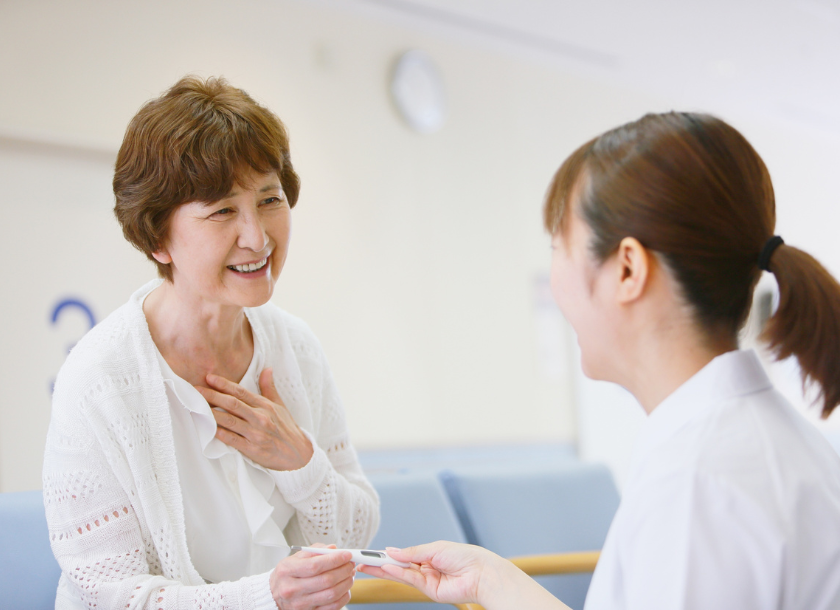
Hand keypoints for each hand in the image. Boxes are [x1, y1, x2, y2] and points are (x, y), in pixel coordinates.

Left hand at [195, 368, 313, 470]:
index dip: (224, 384)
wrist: (298, 455)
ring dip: (211, 413)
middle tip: (195, 390)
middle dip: (212, 396)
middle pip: (232, 404)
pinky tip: (207, 428)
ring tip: (196, 407)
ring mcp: (256, 433)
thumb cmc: (287, 429)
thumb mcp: (280, 406)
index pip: (241, 391)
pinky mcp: (252, 449)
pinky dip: (218, 433)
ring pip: (229, 420)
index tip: (209, 378)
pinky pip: (231, 439)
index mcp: (265, 405)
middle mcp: (260, 417)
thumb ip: (269, 388)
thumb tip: (266, 369)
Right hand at [271, 544, 354, 609]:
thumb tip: (333, 549)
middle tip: (350, 564)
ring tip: (350, 574)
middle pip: (326, 580)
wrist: (274, 594)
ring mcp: (300, 604)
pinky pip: (332, 607)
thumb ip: (315, 551)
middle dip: (344, 570)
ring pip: (331, 594)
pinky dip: (343, 597)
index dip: (335, 560)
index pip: (315, 565)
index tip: (346, 555)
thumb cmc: (288, 574)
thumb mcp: (295, 558)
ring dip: (346, 583)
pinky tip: (345, 588)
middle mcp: (292, 589)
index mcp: (288, 571)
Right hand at [356, 541, 495, 604]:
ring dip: (382, 570)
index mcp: (429, 554)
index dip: (387, 554)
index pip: (403, 554)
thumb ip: (411, 552)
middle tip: (360, 560)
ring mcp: (426, 580)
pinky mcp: (429, 590)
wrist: (481, 573)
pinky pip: (409, 580)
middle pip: (398, 565)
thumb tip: (391, 551)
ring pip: (399, 574)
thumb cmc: (465, 556)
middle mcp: (425, 567)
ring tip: (365, 565)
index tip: (371, 552)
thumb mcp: (435, 548)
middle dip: (379, 563)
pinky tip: (384, 568)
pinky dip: (395, 573)